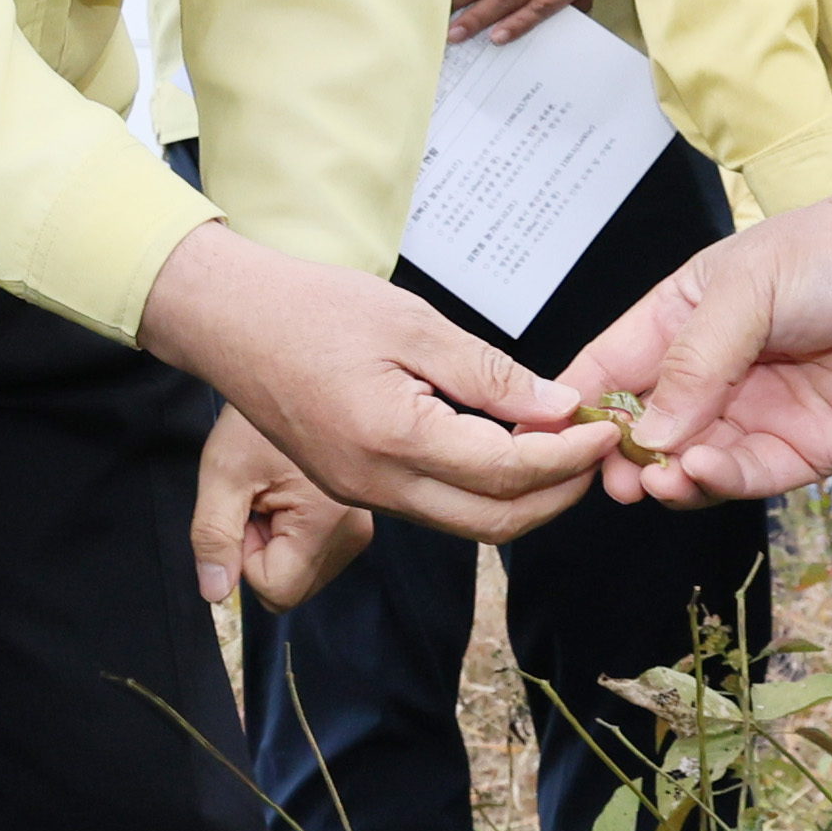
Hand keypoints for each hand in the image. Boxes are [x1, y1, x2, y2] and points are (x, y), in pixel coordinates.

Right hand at [137, 223, 599, 541]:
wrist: (230, 321)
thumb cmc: (312, 308)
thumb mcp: (412, 323)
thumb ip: (489, 374)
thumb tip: (558, 406)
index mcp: (392, 438)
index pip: (505, 472)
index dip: (565, 456)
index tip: (601, 426)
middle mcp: (375, 484)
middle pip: (494, 523)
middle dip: (557, 494)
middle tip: (594, 449)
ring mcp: (363, 493)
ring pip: (467, 522)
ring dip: (524, 496)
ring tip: (560, 447)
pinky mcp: (356, 487)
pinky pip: (435, 506)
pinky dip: (483, 488)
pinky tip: (505, 446)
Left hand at [191, 409, 372, 609]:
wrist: (292, 375)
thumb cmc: (253, 420)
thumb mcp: (222, 474)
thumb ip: (214, 537)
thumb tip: (215, 593)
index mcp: (327, 520)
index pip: (277, 589)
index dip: (246, 559)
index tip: (247, 510)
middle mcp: (355, 532)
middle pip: (293, 588)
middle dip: (264, 554)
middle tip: (258, 501)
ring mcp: (361, 528)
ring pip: (303, 574)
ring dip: (277, 544)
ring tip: (274, 492)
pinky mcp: (358, 521)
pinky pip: (314, 555)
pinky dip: (292, 535)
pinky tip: (289, 494)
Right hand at [565, 139, 831, 505]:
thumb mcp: (748, 287)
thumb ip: (691, 363)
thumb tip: (645, 432)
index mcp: (688, 314)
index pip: (612, 364)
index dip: (576, 400)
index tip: (543, 434)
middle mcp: (719, 369)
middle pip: (646, 425)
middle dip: (618, 453)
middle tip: (605, 472)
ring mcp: (760, 411)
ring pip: (690, 461)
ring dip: (665, 474)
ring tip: (654, 475)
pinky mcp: (807, 450)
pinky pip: (746, 477)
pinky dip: (714, 481)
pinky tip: (697, 469)